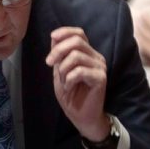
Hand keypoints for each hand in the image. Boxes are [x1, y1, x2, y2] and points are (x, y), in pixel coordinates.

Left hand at [45, 26, 108, 140]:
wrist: (81, 117)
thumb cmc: (71, 96)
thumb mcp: (60, 72)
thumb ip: (59, 56)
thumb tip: (54, 37)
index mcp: (87, 54)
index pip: (79, 34)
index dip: (65, 32)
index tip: (52, 37)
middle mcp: (96, 57)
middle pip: (77, 41)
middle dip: (58, 51)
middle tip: (49, 63)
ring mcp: (100, 67)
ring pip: (76, 56)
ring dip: (63, 70)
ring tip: (63, 82)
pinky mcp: (100, 78)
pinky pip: (79, 71)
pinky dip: (69, 79)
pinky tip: (69, 87)